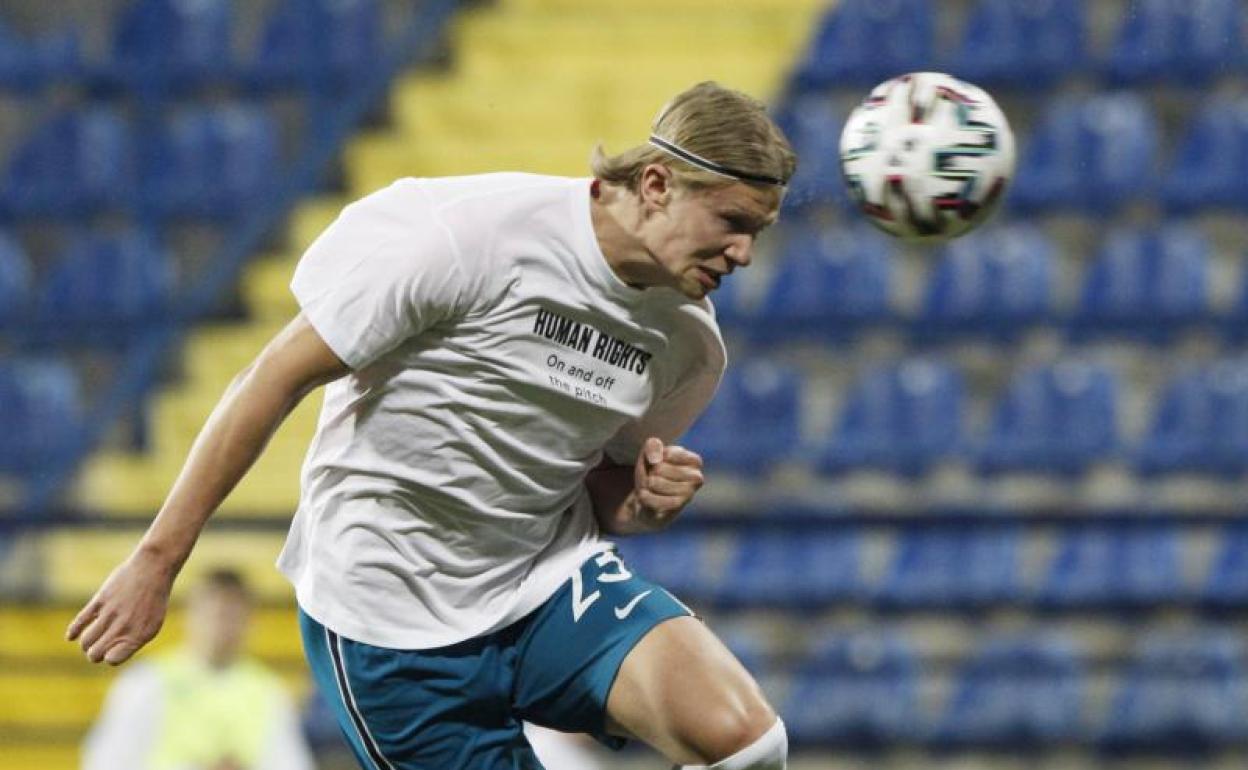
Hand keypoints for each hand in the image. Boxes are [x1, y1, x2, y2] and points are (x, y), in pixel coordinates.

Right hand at [65, 547, 175, 664]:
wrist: (153, 569)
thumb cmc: (153, 598)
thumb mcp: (153, 622)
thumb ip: (133, 640)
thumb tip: (109, 655)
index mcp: (139, 635)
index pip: (113, 659)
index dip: (109, 657)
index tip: (112, 651)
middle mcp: (124, 627)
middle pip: (95, 654)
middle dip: (94, 654)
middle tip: (98, 648)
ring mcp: (111, 613)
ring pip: (86, 641)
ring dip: (86, 644)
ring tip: (91, 641)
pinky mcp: (100, 600)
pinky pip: (80, 621)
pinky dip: (72, 631)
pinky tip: (70, 636)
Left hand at [632, 437, 703, 529]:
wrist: (645, 499)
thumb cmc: (651, 472)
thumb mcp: (649, 455)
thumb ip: (652, 447)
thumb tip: (656, 458)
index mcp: (695, 461)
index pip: (668, 453)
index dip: (655, 457)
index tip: (657, 462)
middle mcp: (697, 479)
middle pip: (660, 468)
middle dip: (650, 472)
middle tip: (652, 477)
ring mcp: (688, 495)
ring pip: (658, 484)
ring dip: (647, 484)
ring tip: (648, 486)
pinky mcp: (676, 510)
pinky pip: (656, 501)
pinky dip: (645, 497)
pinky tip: (644, 496)